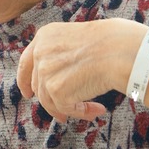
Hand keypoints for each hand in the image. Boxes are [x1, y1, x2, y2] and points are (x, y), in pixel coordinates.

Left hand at [18, 19, 145, 123]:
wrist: (123, 50)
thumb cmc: (113, 43)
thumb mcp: (77, 38)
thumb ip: (61, 53)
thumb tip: (55, 79)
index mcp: (45, 36)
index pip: (27, 62)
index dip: (25, 80)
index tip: (28, 93)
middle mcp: (40, 52)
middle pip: (38, 85)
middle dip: (51, 100)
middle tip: (65, 112)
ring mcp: (46, 71)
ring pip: (50, 100)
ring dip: (70, 109)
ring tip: (93, 111)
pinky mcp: (56, 89)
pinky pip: (65, 109)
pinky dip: (81, 113)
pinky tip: (98, 110)